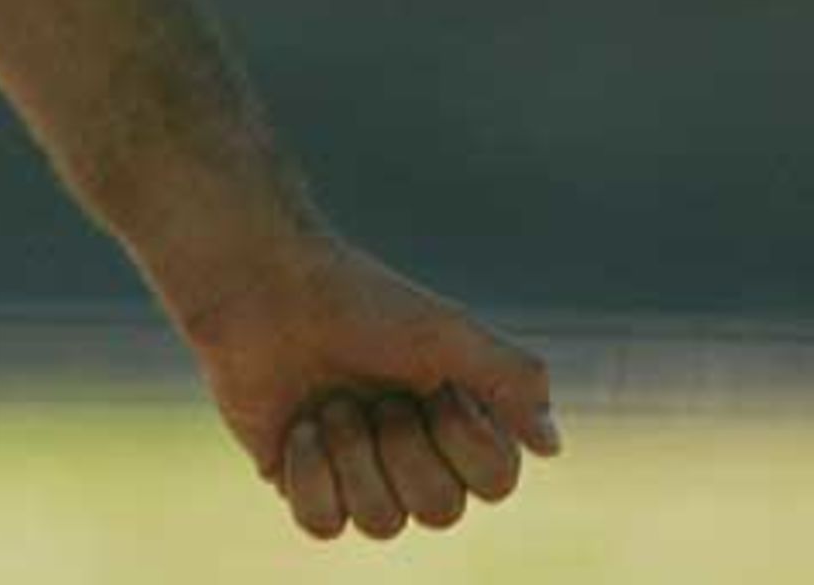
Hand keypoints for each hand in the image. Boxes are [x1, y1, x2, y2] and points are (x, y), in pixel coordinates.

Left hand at [178, 232, 559, 540]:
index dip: (465, 441)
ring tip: (328, 403)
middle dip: (402, 446)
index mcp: (455, 415)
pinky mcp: (306, 484)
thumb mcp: (446, 331)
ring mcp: (359, 472)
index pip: (496, 483)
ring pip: (382, 524)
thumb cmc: (358, 301)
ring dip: (352, 453)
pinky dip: (309, 474)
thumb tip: (551, 445)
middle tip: (373, 394)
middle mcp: (413, 451)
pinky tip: (297, 429)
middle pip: (439, 512)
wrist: (265, 290)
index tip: (434, 387)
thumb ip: (511, 377)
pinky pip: (323, 525)